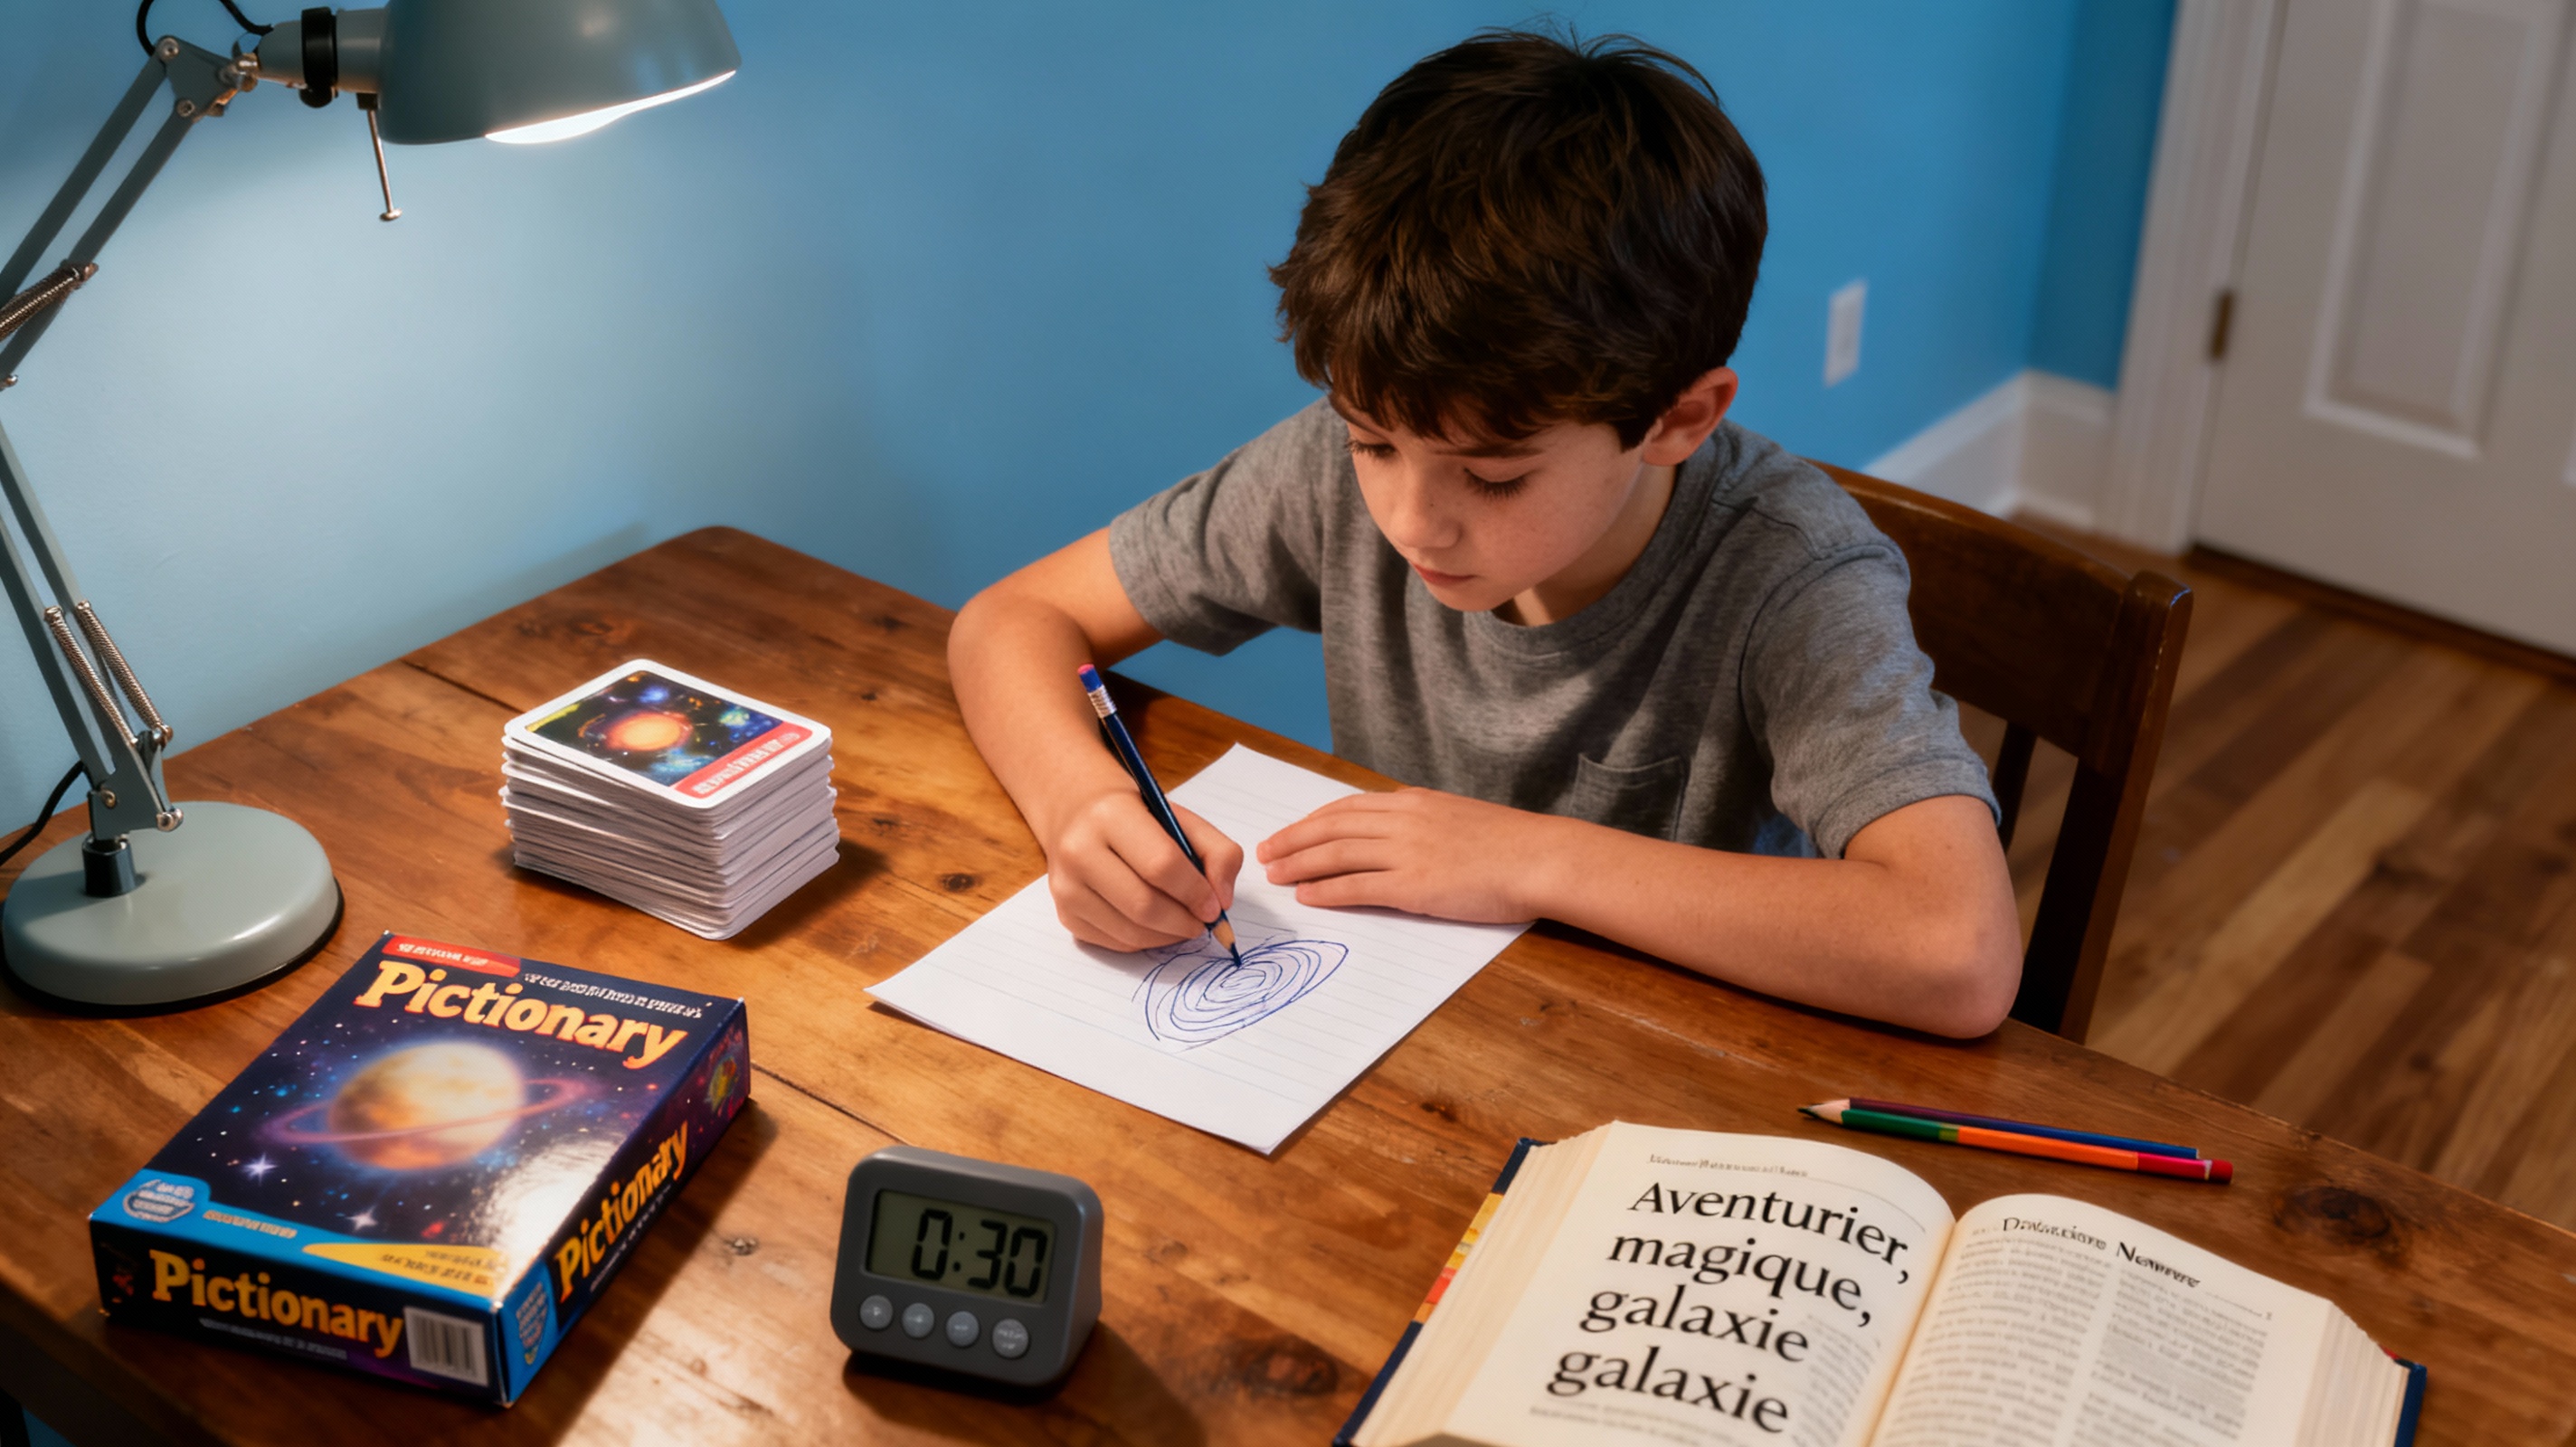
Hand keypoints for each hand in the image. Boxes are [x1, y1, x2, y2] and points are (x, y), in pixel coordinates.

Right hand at [1040, 783, 1241, 951]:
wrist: (1078, 813)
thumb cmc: (1137, 816)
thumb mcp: (1182, 818)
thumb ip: (1218, 853)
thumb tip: (1221, 902)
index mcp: (1110, 815)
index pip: (1160, 865)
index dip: (1195, 892)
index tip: (1214, 906)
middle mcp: (1079, 851)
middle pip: (1144, 906)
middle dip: (1184, 922)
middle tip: (1203, 922)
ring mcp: (1066, 887)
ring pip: (1130, 932)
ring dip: (1169, 936)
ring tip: (1184, 923)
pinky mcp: (1065, 914)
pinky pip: (1116, 944)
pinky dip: (1147, 941)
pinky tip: (1158, 925)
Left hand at [1257, 788, 1553, 922]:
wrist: (1540, 857)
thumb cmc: (1511, 843)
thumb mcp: (1460, 817)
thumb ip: (1425, 822)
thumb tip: (1400, 835)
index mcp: (1414, 803)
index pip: (1348, 807)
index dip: (1313, 820)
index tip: (1290, 830)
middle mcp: (1403, 821)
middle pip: (1332, 827)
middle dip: (1293, 839)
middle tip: (1265, 852)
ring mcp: (1406, 852)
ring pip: (1336, 854)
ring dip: (1299, 864)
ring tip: (1275, 875)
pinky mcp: (1413, 886)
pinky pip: (1357, 887)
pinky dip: (1327, 890)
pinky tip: (1307, 896)